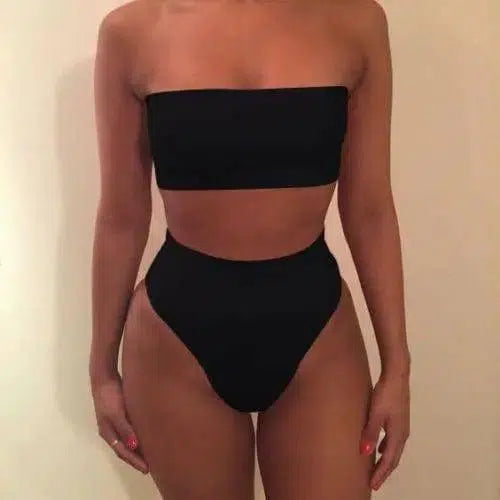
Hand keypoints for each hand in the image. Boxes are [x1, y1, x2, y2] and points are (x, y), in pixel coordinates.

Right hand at [90, 372, 148, 473]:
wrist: (104, 377)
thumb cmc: (109, 395)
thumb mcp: (116, 413)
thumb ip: (125, 429)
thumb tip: (134, 447)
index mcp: (108, 432)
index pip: (122, 452)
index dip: (134, 461)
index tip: (146, 469)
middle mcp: (111, 430)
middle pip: (124, 448)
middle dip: (136, 458)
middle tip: (150, 466)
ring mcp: (115, 421)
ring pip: (127, 440)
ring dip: (137, 448)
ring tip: (150, 454)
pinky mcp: (121, 412)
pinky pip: (130, 429)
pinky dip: (137, 436)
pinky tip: (146, 435)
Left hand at [359, 370, 409, 490]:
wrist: (397, 375)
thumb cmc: (385, 394)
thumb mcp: (375, 413)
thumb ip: (370, 432)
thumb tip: (365, 453)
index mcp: (398, 435)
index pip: (389, 460)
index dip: (381, 474)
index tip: (373, 485)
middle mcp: (402, 433)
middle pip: (393, 457)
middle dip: (384, 471)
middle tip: (374, 482)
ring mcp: (402, 425)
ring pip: (393, 449)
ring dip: (385, 460)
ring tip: (375, 468)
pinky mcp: (398, 418)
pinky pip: (392, 440)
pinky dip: (386, 448)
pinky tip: (378, 446)